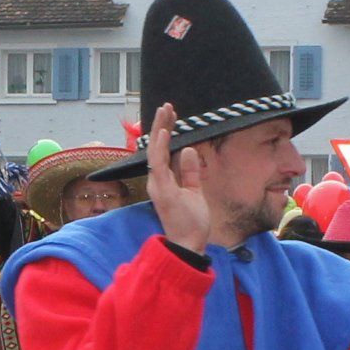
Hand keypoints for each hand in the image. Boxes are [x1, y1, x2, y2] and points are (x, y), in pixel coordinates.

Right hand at [143, 104, 213, 253]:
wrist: (189, 244)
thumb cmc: (191, 222)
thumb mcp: (194, 192)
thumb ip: (191, 172)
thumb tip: (191, 150)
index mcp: (163, 180)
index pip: (163, 151)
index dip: (166, 132)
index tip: (173, 115)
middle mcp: (157, 180)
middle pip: (156, 147)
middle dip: (161, 124)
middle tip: (167, 105)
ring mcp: (158, 185)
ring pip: (155, 150)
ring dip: (160, 129)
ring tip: (165, 110)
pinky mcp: (162, 190)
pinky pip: (159, 163)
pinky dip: (162, 146)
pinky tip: (166, 131)